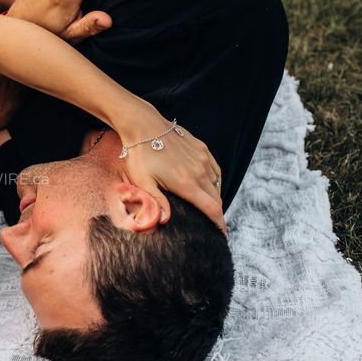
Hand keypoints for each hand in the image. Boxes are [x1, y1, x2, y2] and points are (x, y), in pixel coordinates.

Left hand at [118, 102, 226, 233]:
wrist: (143, 125)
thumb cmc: (139, 155)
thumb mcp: (143, 182)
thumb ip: (156, 202)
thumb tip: (165, 221)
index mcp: (186, 183)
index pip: (211, 209)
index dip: (219, 224)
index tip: (222, 235)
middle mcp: (199, 171)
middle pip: (216, 199)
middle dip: (216, 213)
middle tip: (212, 225)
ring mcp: (202, 159)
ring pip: (217, 184)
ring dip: (214, 197)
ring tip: (207, 207)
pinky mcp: (202, 149)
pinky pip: (215, 170)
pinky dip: (214, 181)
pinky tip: (207, 186)